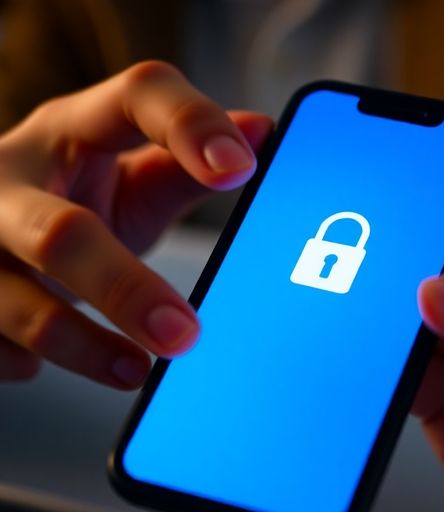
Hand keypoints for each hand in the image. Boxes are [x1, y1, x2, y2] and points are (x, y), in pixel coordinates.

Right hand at [0, 61, 273, 387]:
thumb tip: (263, 133)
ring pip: (13, 302)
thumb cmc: (74, 195)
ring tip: (137, 371)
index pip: (137, 96)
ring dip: (80, 347)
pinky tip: (46, 366)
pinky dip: (23, 363)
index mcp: (71, 128)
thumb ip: (187, 166)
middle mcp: (7, 176)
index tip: (241, 168)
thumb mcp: (130, 177)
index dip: (191, 124)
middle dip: (125, 290)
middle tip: (185, 334)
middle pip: (61, 233)